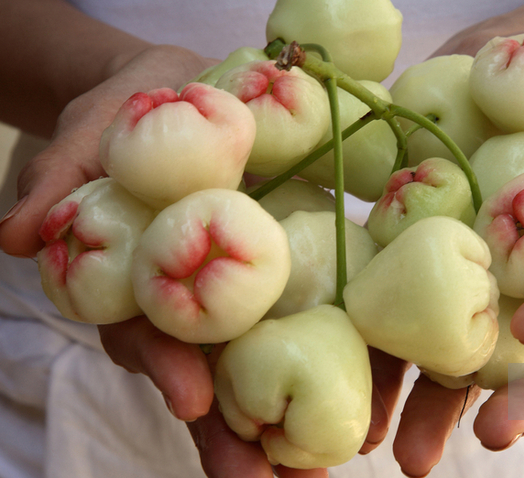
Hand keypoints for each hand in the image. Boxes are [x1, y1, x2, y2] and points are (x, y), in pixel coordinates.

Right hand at [0, 43, 321, 476]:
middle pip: (207, 373)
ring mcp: (237, 288)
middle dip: (229, 432)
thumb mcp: (82, 143)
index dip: (166, 368)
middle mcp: (187, 302)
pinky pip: (305, 313)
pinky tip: (361, 396)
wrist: (175, 93)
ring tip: (316, 467)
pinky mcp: (282, 265)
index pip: (147, 334)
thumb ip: (55, 183)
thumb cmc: (119, 124)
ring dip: (288, 416)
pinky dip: (330, 357)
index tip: (191, 402)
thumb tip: (16, 233)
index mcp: (138, 284)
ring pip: (257, 361)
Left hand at [359, 47, 523, 476]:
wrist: (503, 67)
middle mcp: (515, 283)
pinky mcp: (407, 258)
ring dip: (421, 404)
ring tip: (390, 449)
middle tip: (478, 441)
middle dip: (496, 404)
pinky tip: (345, 378)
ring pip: (444, 354)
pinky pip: (390, 308)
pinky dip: (372, 348)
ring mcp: (459, 276)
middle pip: (512, 360)